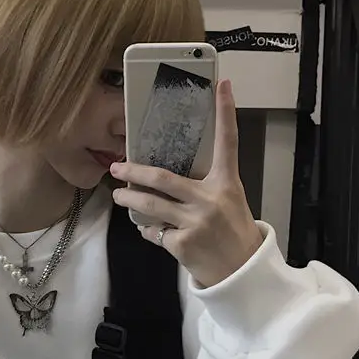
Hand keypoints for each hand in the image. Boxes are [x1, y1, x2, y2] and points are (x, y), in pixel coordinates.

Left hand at [110, 79, 262, 287]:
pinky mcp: (182, 243)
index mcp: (227, 183)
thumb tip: (166, 177)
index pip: (228, 142)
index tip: (222, 85)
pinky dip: (149, 230)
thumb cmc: (233, 233)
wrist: (241, 273)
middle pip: (163, 177)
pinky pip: (155, 232)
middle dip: (134, 172)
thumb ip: (205, 186)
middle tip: (116, 167)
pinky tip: (151, 231)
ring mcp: (195, 222)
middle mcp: (210, 199)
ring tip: (118, 195)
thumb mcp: (229, 202)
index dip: (225, 112)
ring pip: (150, 205)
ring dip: (129, 200)